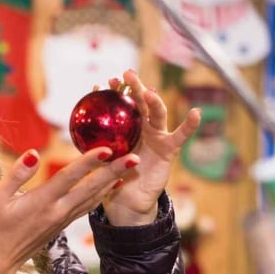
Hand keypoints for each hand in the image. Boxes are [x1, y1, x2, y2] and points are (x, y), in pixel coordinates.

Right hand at [0, 146, 136, 273]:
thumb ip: (16, 174)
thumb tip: (33, 154)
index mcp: (42, 202)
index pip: (70, 177)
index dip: (89, 161)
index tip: (108, 148)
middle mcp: (57, 211)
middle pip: (91, 188)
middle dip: (114, 171)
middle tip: (134, 157)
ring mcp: (62, 220)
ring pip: (92, 198)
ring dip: (112, 182)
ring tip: (129, 168)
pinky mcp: (62, 225)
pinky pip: (86, 207)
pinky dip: (101, 195)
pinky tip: (110, 187)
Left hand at [102, 70, 200, 225]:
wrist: (127, 201)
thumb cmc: (113, 178)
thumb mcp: (101, 156)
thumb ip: (94, 140)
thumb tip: (78, 122)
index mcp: (127, 127)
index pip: (122, 104)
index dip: (115, 92)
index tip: (104, 81)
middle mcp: (143, 128)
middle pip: (140, 103)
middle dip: (134, 87)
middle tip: (126, 73)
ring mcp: (158, 136)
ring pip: (157, 113)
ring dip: (153, 101)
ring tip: (148, 91)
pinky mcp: (169, 148)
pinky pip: (180, 136)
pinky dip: (190, 125)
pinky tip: (196, 113)